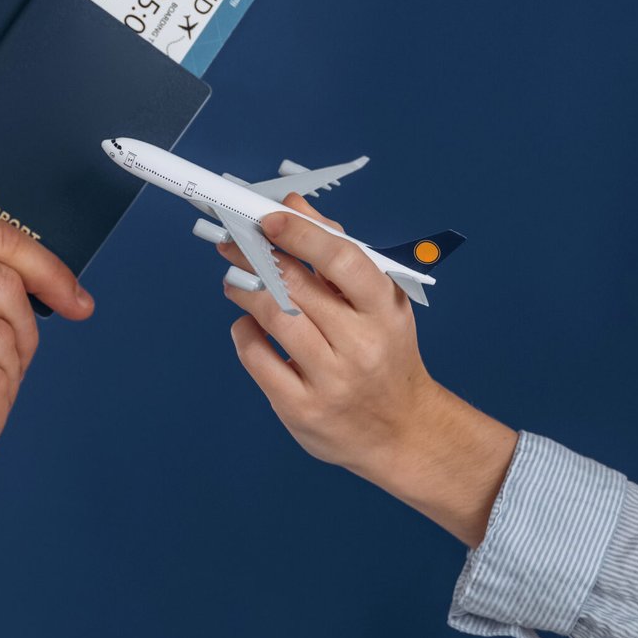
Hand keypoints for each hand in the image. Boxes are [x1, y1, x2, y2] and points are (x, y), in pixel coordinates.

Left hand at [216, 194, 515, 546]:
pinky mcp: (301, 409)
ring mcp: (330, 381)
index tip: (269, 218)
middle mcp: (360, 345)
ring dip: (245, 290)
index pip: (342, 260)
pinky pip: (257, 359)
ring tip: (235, 280)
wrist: (403, 430)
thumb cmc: (386, 354)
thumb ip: (340, 252)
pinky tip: (248, 323)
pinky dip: (244, 332)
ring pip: (274, 319)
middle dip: (257, 256)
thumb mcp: (381, 301)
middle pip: (298, 287)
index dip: (301, 234)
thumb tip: (295, 207)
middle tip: (235, 242)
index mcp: (384, 310)